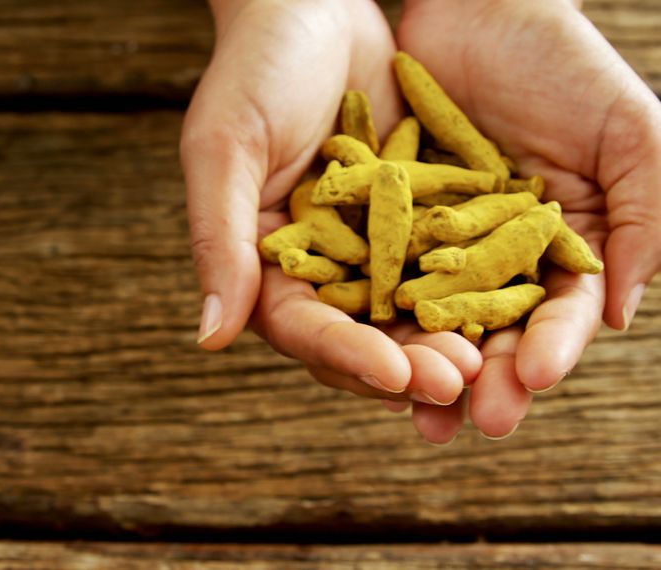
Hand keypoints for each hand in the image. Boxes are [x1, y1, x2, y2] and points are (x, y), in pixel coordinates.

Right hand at [182, 0, 481, 443]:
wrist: (313, 5)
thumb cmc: (254, 70)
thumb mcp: (225, 149)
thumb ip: (220, 240)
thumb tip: (210, 338)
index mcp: (264, 260)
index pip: (302, 327)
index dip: (345, 356)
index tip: (393, 375)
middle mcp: (318, 262)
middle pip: (360, 332)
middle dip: (405, 362)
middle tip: (457, 380)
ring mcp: (370, 241)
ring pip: (409, 308)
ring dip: (444, 337)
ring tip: (487, 355)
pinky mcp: (415, 214)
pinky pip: (447, 258)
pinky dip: (474, 284)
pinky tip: (509, 299)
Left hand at [397, 0, 660, 437]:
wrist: (477, 9)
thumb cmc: (567, 65)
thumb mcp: (630, 133)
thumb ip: (643, 220)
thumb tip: (622, 315)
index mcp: (560, 249)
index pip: (557, 314)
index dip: (549, 349)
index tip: (533, 379)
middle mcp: (494, 259)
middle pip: (489, 332)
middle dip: (483, 376)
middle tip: (470, 418)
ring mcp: (435, 245)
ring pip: (426, 316)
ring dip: (420, 360)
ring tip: (411, 400)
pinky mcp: (382, 224)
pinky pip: (370, 272)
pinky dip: (365, 306)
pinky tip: (355, 338)